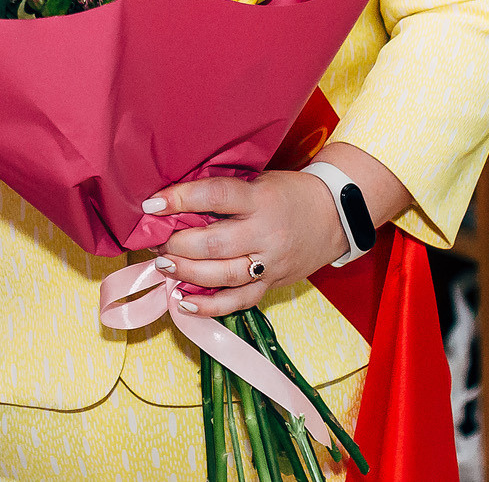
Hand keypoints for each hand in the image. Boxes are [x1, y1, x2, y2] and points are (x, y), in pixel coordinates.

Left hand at [145, 170, 346, 317]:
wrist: (337, 215)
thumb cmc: (289, 193)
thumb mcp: (258, 180)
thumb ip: (224, 192)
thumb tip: (175, 202)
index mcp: (260, 199)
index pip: (216, 196)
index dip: (181, 199)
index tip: (152, 204)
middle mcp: (266, 233)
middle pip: (215, 243)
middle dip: (178, 244)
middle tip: (157, 242)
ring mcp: (271, 263)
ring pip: (224, 276)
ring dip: (187, 274)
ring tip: (163, 266)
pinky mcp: (274, 284)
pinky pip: (240, 301)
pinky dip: (210, 307)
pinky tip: (183, 303)